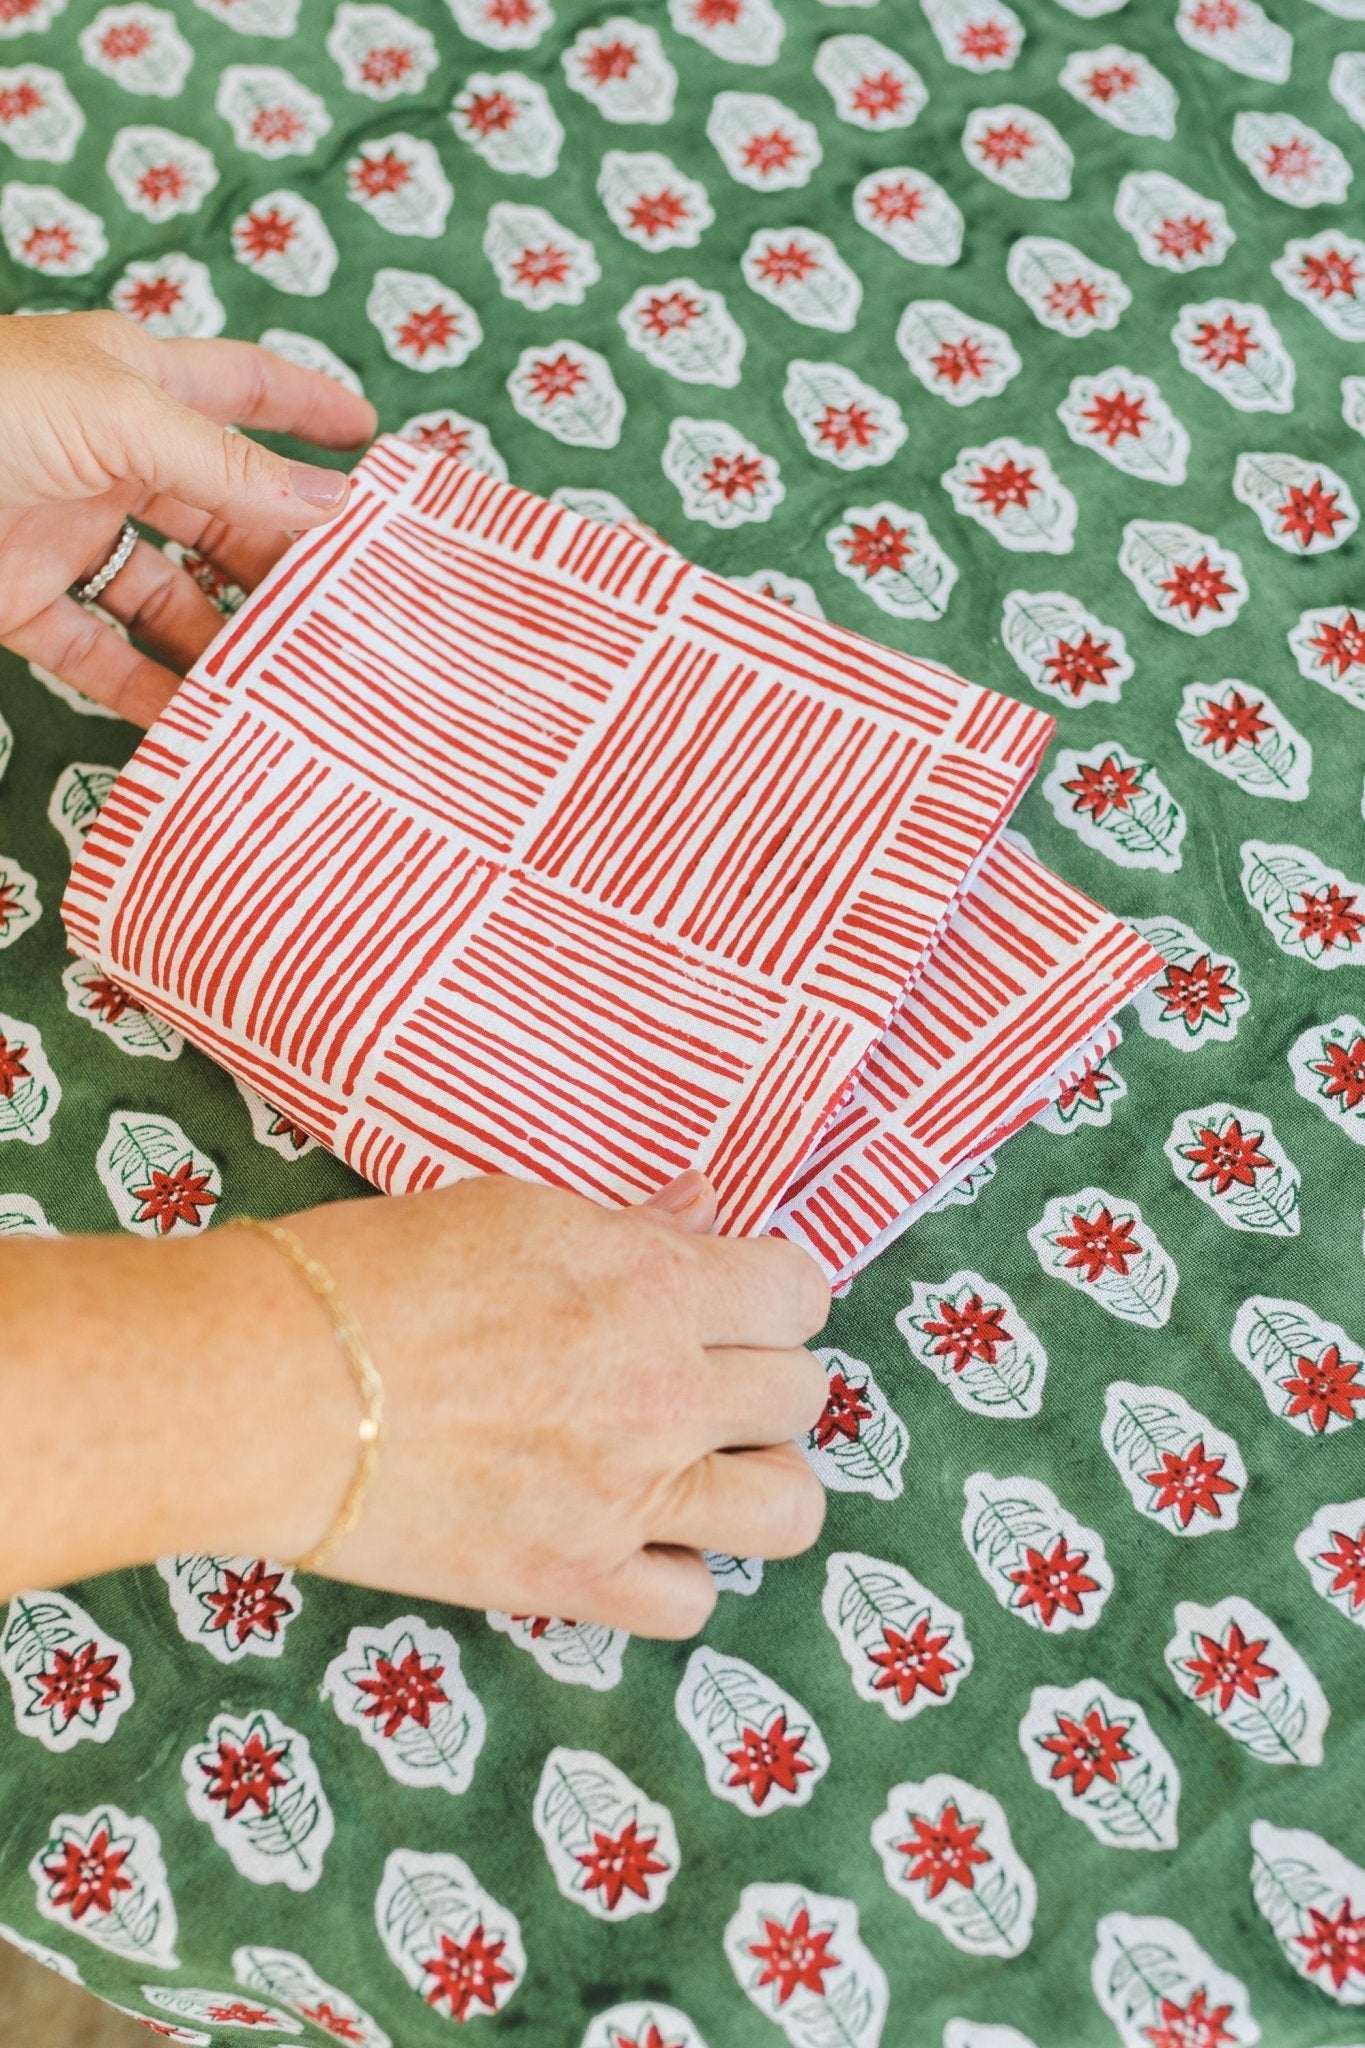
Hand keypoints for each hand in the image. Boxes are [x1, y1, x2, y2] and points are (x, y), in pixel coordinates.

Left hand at [0, 309, 375, 724]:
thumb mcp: (119, 417)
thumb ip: (226, 466)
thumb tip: (331, 503)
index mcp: (135, 384)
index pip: (243, 387)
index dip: (309, 406)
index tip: (377, 441)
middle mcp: (112, 456)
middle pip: (222, 513)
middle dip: (283, 559)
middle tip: (353, 610)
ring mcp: (70, 530)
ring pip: (171, 592)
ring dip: (225, 637)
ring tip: (290, 681)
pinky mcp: (26, 599)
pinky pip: (102, 652)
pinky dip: (148, 688)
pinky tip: (199, 718)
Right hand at [245, 1174, 830, 1637]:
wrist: (262, 1387)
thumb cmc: (369, 1276)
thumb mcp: (511, 1213)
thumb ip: (630, 1226)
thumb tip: (704, 1208)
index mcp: (653, 1284)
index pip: (800, 1293)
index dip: (777, 1294)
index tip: (741, 1302)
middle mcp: (663, 1390)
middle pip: (803, 1394)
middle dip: (764, 1379)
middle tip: (704, 1377)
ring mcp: (626, 1495)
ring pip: (789, 1509)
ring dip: (758, 1482)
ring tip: (700, 1466)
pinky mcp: (571, 1580)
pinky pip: (693, 1601)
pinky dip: (674, 1571)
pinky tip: (630, 1534)